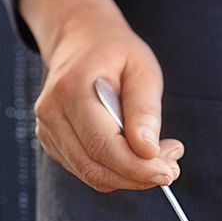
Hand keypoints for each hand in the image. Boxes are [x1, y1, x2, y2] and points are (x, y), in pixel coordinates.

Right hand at [21, 0, 182, 191]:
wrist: (81, 43)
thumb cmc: (116, 54)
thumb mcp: (142, 70)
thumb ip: (145, 111)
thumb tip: (148, 151)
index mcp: (71, 90)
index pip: (103, 146)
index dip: (137, 168)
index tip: (168, 172)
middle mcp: (52, 114)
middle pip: (96, 168)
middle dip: (139, 177)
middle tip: (172, 167)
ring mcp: (49, 131)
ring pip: (94, 176)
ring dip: (132, 177)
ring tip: (161, 158)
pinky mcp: (55, 145)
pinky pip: (91, 172)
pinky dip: (119, 173)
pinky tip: (138, 154)